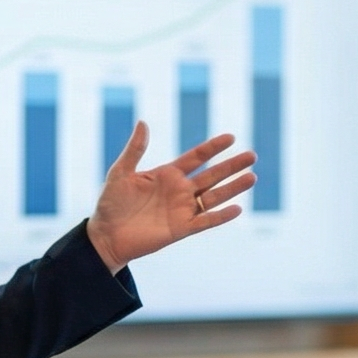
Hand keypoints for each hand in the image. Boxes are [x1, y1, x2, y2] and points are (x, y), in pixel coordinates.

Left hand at [86, 126, 257, 272]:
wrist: (106, 235)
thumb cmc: (111, 204)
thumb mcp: (120, 172)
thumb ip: (135, 149)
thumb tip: (144, 122)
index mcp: (167, 174)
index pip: (196, 157)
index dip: (213, 148)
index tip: (230, 137)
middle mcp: (179, 191)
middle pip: (212, 175)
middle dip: (231, 166)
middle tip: (252, 155)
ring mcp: (182, 210)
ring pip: (214, 196)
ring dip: (233, 188)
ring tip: (252, 177)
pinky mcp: (182, 229)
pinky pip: (206, 221)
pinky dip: (221, 216)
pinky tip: (237, 209)